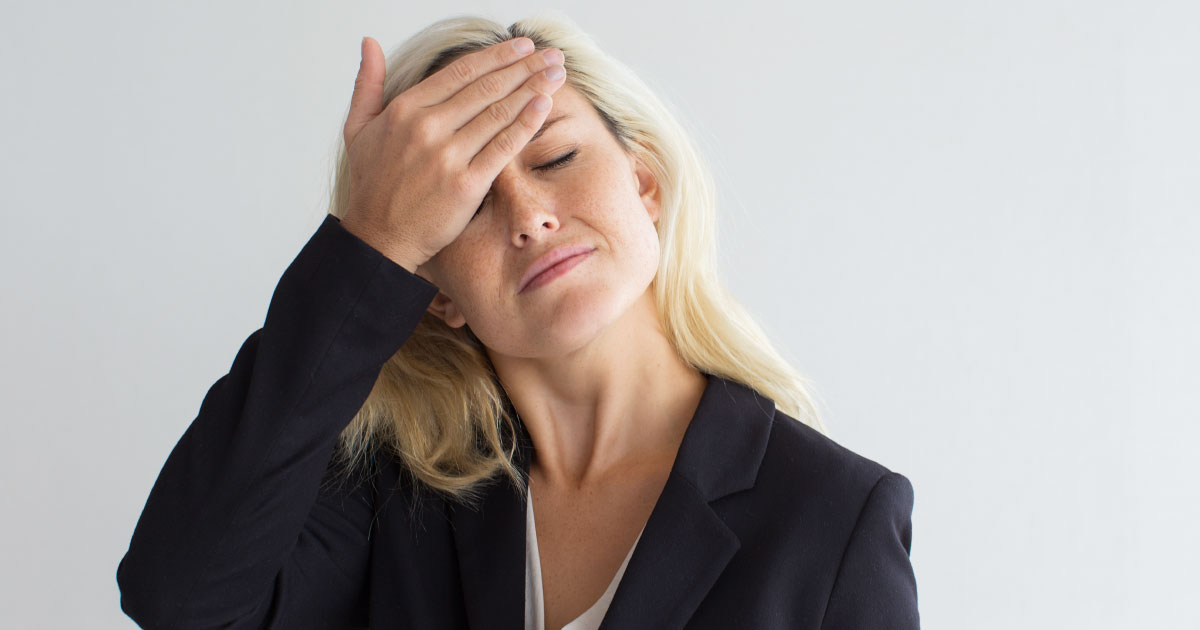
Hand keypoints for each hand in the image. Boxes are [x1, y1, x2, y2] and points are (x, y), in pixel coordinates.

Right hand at [339, 36, 566, 272]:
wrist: (379, 237)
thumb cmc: (371, 185)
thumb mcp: (358, 128)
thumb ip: (367, 83)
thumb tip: (369, 42)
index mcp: (405, 109)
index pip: (460, 72)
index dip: (496, 56)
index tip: (521, 46)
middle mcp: (426, 127)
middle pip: (486, 87)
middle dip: (524, 67)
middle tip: (551, 56)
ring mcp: (446, 156)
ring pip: (498, 112)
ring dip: (532, 88)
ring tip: (556, 73)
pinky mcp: (465, 184)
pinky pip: (502, 147)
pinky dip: (525, 123)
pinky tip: (544, 105)